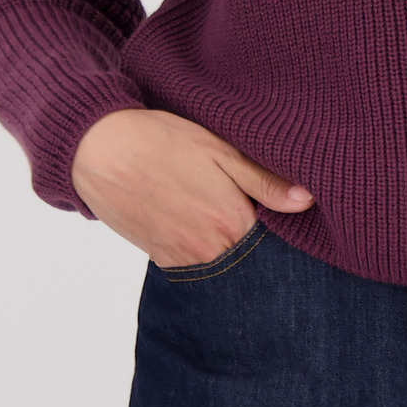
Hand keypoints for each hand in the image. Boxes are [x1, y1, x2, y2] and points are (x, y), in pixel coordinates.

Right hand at [71, 108, 314, 267]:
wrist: (98, 151)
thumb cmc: (162, 142)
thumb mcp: (220, 150)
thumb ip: (265, 180)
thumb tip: (308, 201)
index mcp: (233, 223)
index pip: (278, 242)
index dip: (286, 228)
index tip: (287, 214)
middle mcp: (210, 252)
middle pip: (252, 258)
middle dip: (260, 243)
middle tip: (252, 213)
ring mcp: (184, 260)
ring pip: (225, 264)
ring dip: (231, 247)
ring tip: (221, 212)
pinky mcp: (162, 260)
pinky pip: (197, 264)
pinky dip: (205, 249)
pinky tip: (200, 220)